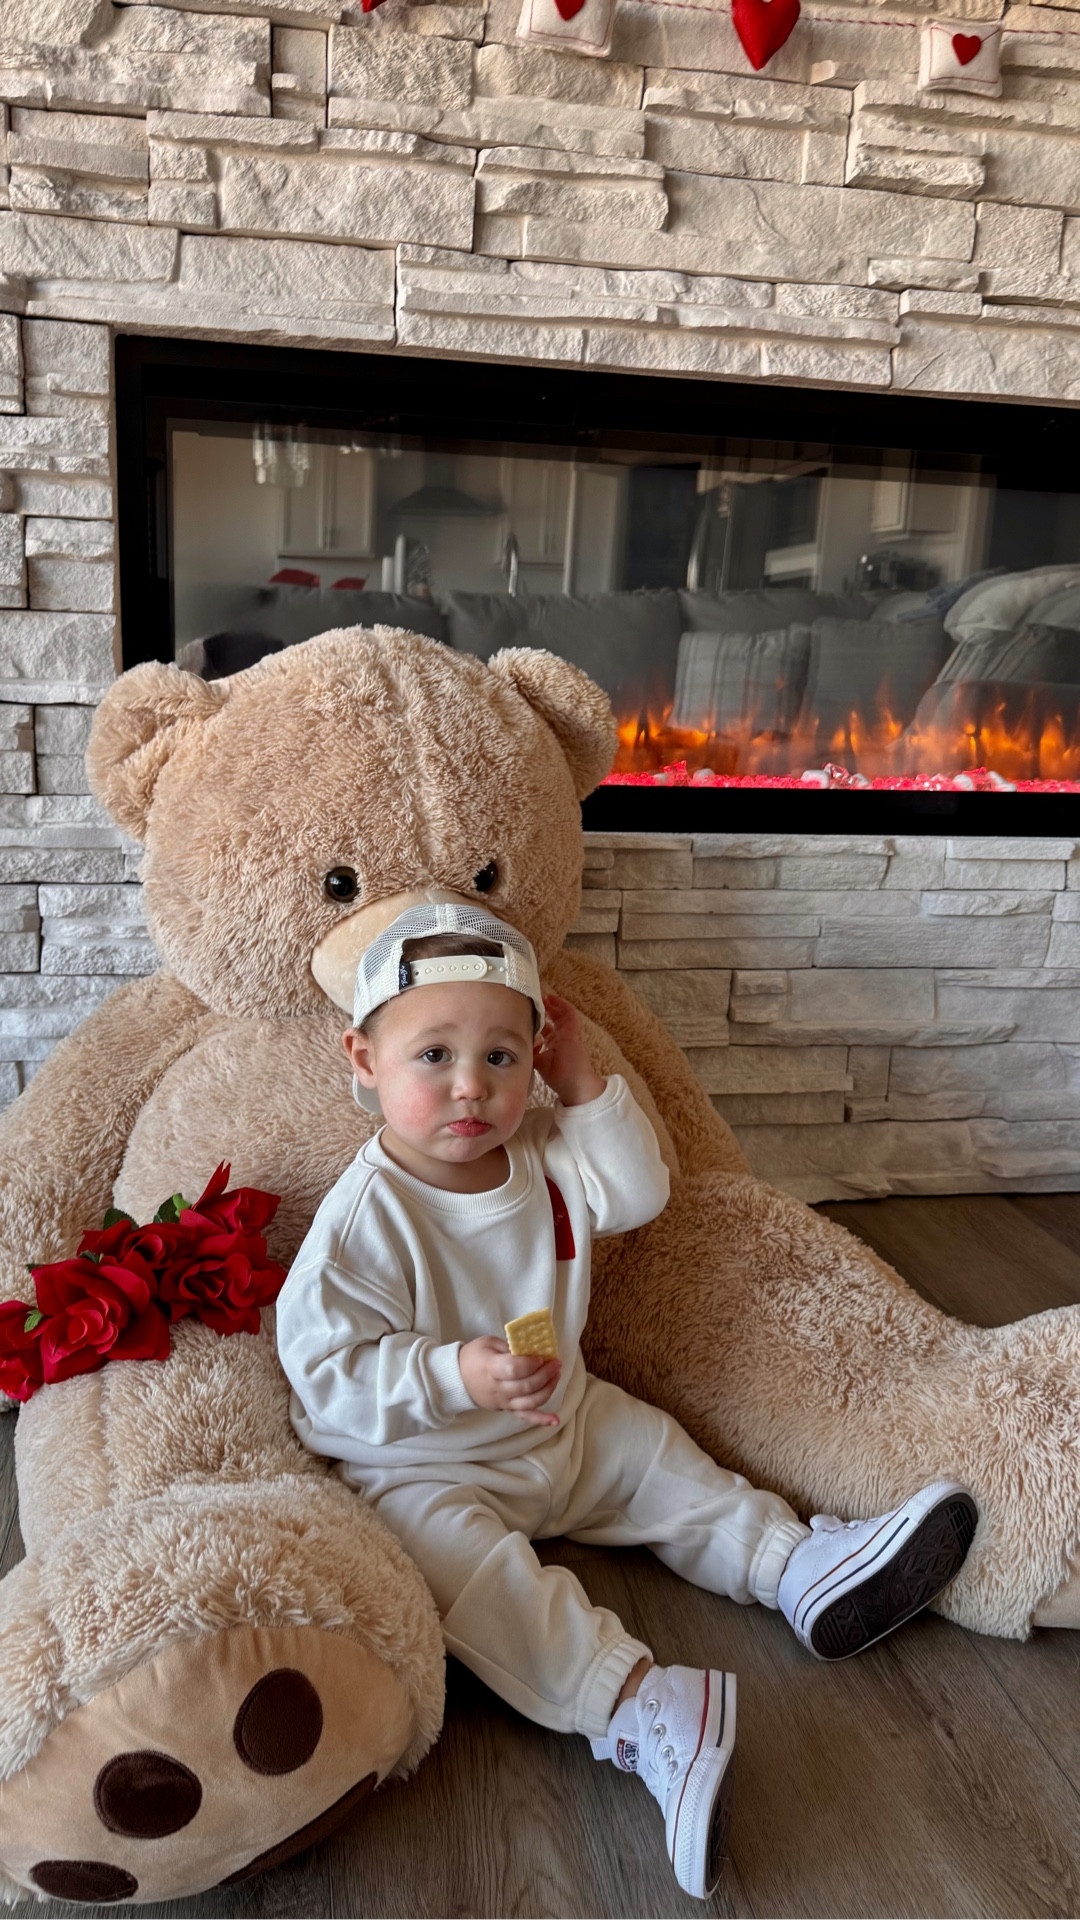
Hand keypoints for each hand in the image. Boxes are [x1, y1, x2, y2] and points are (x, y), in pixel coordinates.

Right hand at [459, 1336, 560, 1427]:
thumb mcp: (488, 1343)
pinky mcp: (506, 1409)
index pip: (514, 1369)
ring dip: (548, 1390)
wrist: (457, 1378)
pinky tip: (555, 1420)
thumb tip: (531, 1351)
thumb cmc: (473, 1357)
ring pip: (530, 1402)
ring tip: (556, 1376)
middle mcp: (498, 1388)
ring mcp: (503, 1402)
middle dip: (546, 1374)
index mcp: (491, 1368)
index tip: (541, 1356)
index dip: (530, 1363)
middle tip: (556, 1363)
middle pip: (526, 1386)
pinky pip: (525, 1417)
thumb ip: (509, 1347)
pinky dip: (541, 1419)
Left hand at [534, 993, 605, 1107]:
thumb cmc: (558, 1076)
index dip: (538, 1021)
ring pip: (562, 1014)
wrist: (573, 1084)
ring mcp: (569, 1034)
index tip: (528, 1014)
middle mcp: (562, 1037)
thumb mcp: (538, 1062)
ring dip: (553, 1005)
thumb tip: (519, 1042)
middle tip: (534, 1000)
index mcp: (554, 1045)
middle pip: (554, 1019)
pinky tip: (553, 999)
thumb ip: (531, 1051)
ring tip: (543, 996)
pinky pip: (570, 1015)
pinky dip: (563, 1006)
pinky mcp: (574, 1032)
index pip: (546, 1029)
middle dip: (545, 1010)